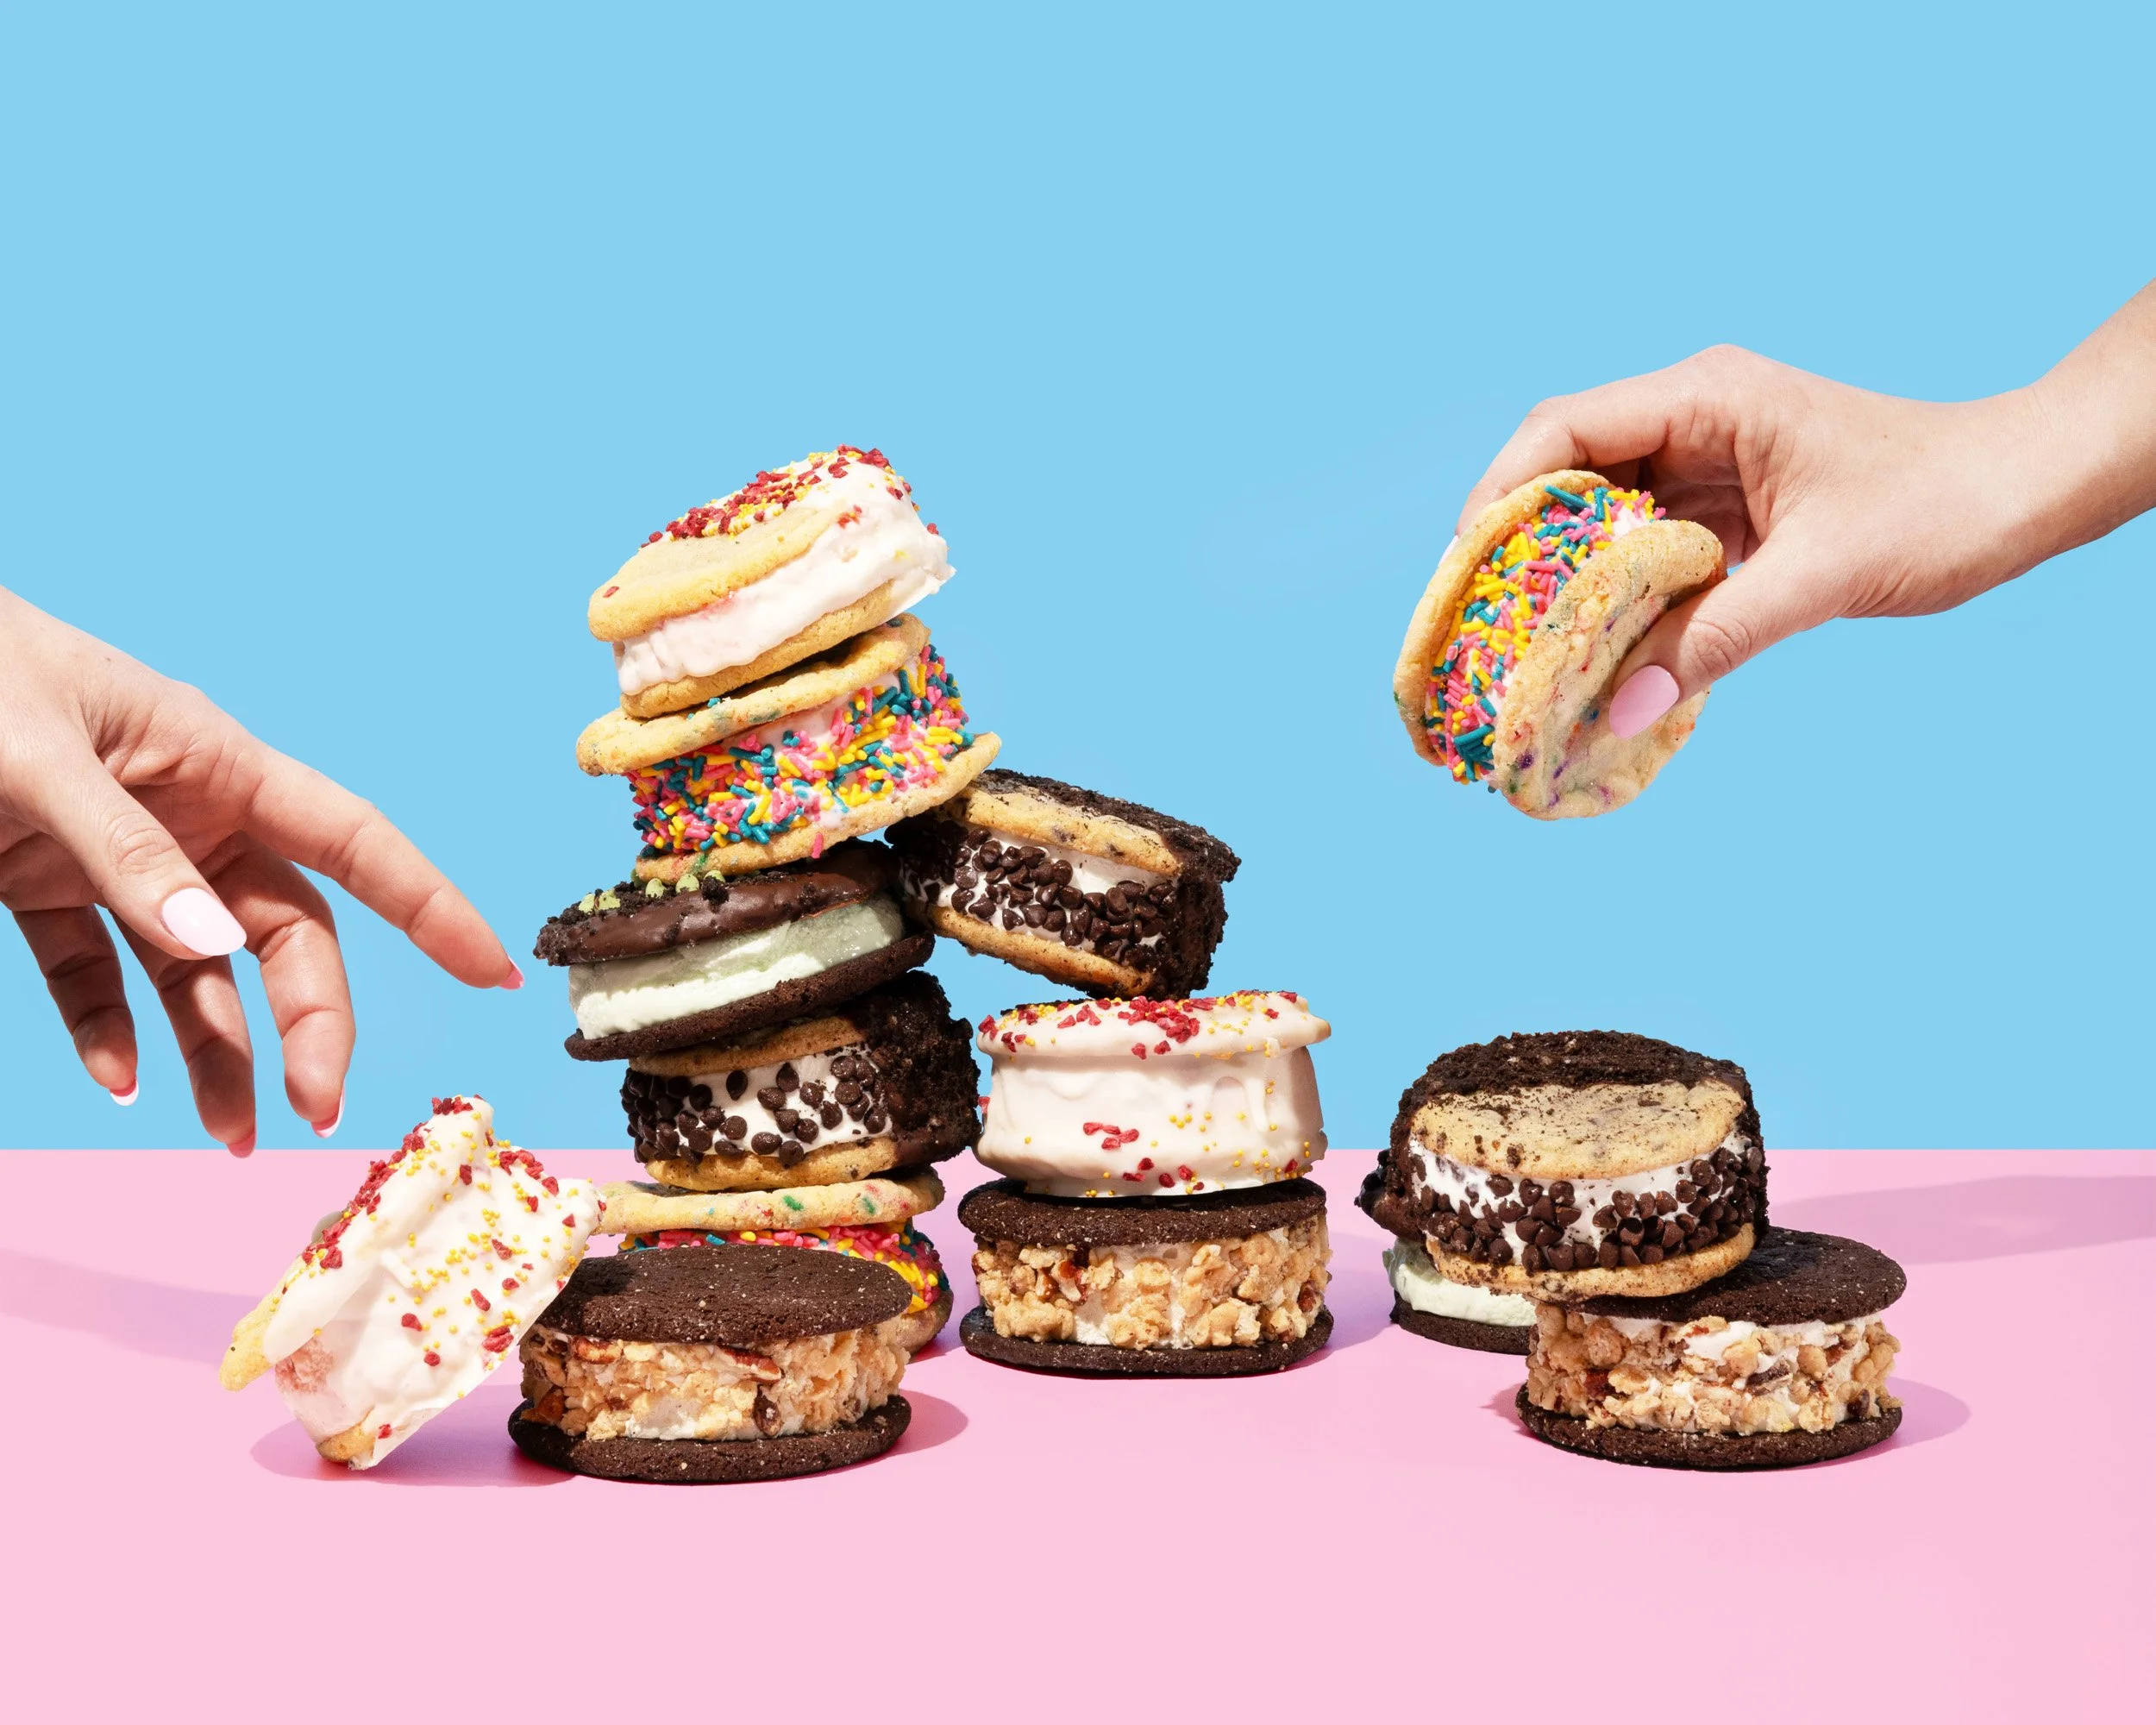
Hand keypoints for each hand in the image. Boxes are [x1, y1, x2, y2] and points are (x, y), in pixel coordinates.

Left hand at [0, 591, 520, 1151]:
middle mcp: (183, 816)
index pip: (352, 842)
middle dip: (308, 1021)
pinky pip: (95, 975)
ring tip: (223, 1137)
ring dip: (217, 1053)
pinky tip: (119, 1082)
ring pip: (198, 972)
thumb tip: (210, 943)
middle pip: (282, 933)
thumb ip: (123, 852)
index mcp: (212, 760)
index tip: (495, 967)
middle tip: (310, 1108)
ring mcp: (116, 858)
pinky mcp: (38, 888)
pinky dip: (109, 1033)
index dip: (431, 904)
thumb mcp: (32, 756)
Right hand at [1459, 281, 2155, 736]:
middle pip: (1568, 472)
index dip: (1502, 493)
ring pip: (1602, 516)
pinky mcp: (1727, 507)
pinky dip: (1616, 598)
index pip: (1566, 428)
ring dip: (1565, 579)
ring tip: (1526, 645)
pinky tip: (1596, 650)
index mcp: (1708, 398)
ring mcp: (1710, 462)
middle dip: (1520, 547)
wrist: (2025, 493)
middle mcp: (1696, 418)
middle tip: (1482, 622)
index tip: (1467, 567)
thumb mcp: (1822, 576)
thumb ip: (1715, 640)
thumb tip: (1622, 712)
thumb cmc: (1942, 505)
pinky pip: (1645, 549)